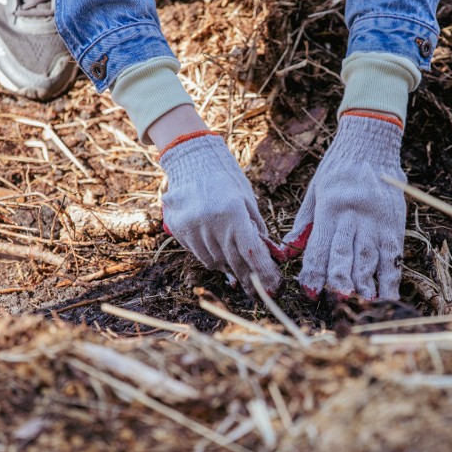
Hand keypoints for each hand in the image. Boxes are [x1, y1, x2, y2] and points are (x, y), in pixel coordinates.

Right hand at [159, 132, 281, 294]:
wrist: (192, 162)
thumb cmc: (226, 180)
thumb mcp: (247, 200)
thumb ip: (256, 227)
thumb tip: (267, 255)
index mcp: (233, 212)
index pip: (252, 251)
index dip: (264, 272)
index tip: (273, 285)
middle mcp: (211, 222)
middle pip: (234, 261)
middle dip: (247, 277)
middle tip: (257, 289)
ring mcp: (192, 227)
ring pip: (214, 261)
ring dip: (229, 268)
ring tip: (238, 271)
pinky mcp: (179, 229)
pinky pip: (198, 254)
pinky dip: (211, 258)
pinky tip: (219, 256)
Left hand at [280, 111, 406, 299]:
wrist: (372, 143)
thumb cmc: (337, 169)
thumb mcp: (315, 190)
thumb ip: (304, 223)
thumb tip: (288, 250)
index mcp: (331, 206)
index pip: (321, 245)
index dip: (316, 270)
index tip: (310, 292)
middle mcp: (355, 215)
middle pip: (347, 255)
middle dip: (341, 281)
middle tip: (337, 303)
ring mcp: (378, 221)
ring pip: (371, 258)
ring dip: (366, 284)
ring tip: (362, 305)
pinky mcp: (396, 225)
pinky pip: (393, 256)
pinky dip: (391, 279)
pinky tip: (388, 297)